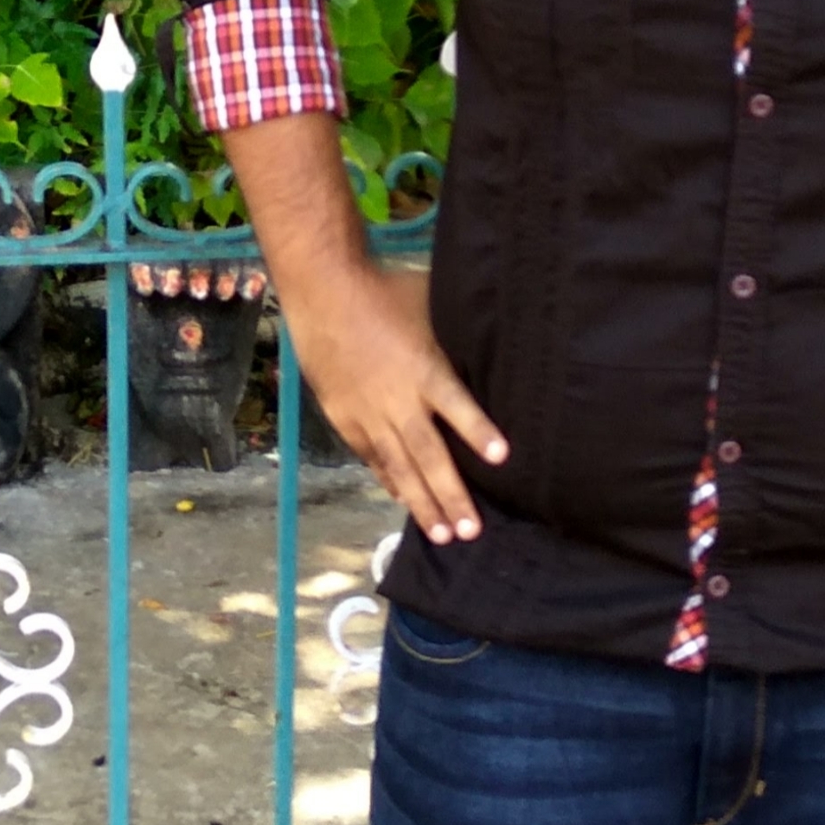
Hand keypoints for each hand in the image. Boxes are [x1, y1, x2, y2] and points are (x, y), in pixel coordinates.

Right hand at [289, 263, 507, 544]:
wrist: (323, 290)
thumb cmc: (385, 292)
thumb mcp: (431, 308)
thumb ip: (456, 340)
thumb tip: (494, 346)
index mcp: (424, 368)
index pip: (457, 405)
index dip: (478, 431)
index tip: (501, 458)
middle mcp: (397, 399)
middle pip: (428, 454)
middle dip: (450, 495)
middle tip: (470, 532)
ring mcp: (368, 412)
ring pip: (399, 466)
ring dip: (421, 502)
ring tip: (442, 534)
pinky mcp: (344, 416)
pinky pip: (371, 457)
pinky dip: (389, 479)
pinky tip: (402, 500)